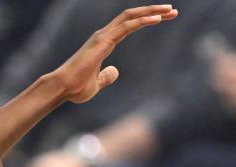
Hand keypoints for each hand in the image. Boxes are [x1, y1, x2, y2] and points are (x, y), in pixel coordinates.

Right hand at [49, 5, 178, 104]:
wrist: (62, 88)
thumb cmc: (76, 87)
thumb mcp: (97, 84)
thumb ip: (106, 76)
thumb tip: (115, 72)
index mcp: (104, 42)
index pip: (129, 25)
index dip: (147, 19)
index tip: (164, 18)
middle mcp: (104, 35)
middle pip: (132, 16)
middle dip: (153, 11)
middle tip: (172, 10)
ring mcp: (103, 36)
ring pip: (131, 17)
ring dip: (152, 12)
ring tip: (170, 10)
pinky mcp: (103, 41)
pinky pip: (126, 27)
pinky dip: (142, 21)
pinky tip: (157, 19)